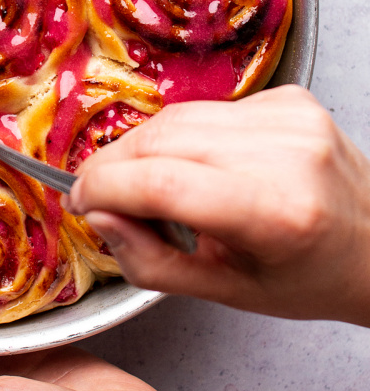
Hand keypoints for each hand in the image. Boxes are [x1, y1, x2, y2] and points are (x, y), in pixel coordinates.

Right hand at [67, 85, 369, 325]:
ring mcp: (291, 119)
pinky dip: (183, 136)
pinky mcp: (289, 97)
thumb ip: (150, 263)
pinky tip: (197, 165)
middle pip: (162, 139)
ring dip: (142, 149)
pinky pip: (207, 109)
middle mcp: (288, 156)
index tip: (80, 202)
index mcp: (278, 215)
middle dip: (114, 167)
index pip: (163, 182)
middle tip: (98, 196)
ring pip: (178, 117)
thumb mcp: (226, 293)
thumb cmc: (309, 276)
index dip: (105, 188)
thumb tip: (98, 217)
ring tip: (142, 186)